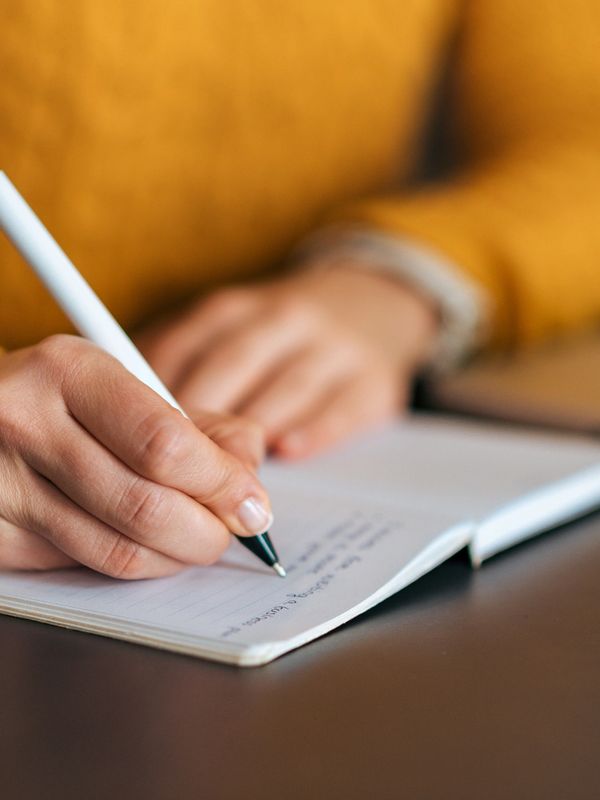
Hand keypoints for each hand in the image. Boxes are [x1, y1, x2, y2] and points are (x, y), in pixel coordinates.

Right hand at [0, 335, 271, 576]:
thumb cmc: (66, 400)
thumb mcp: (128, 386)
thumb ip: (201, 427)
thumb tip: (249, 483)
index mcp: (70, 371)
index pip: (165, 444)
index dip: (222, 484)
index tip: (253, 505)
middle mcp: (25, 422)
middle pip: (145, 506)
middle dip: (207, 533)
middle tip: (230, 532)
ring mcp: (0, 485)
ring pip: (117, 550)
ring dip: (174, 557)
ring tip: (193, 540)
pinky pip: (83, 566)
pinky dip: (131, 564)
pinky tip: (143, 541)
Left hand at [138, 263, 438, 457]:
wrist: (372, 305)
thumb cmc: (279, 335)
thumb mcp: (231, 328)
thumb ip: (184, 362)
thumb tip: (128, 413)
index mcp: (236, 308)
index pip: (186, 346)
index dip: (157, 394)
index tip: (135, 435)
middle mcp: (284, 318)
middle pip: (232, 366)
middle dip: (201, 418)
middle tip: (175, 467)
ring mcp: (333, 347)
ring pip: (285, 387)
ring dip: (252, 431)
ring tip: (225, 473)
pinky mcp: (373, 380)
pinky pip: (341, 407)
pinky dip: (313, 431)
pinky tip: (288, 451)